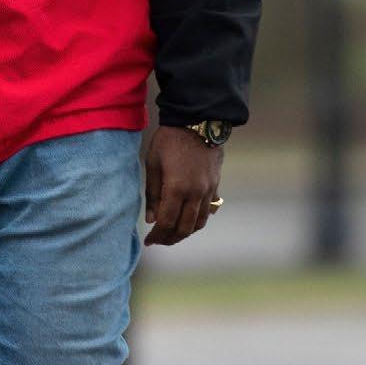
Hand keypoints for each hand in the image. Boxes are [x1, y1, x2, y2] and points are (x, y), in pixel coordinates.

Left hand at [143, 125, 222, 246]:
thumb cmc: (169, 141)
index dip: (158, 235)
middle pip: (185, 227)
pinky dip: (198, 220)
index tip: (149, 241)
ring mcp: (209, 190)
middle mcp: (196, 194)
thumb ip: (152, 194)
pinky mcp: (215, 185)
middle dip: (171, 238)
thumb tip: (151, 219)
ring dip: (186, 232)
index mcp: (177, 189)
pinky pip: (208, 210)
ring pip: (199, 222)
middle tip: (159, 241)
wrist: (197, 123)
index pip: (167, 222)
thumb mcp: (153, 164)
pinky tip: (188, 220)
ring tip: (172, 234)